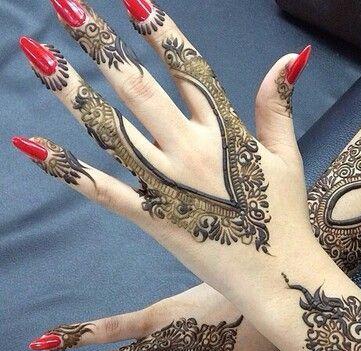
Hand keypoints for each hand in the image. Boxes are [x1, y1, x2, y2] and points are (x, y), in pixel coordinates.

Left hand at [13, 0, 313, 299]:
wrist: (278, 276)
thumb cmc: (286, 218)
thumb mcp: (287, 157)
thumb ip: (278, 106)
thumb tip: (291, 57)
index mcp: (226, 132)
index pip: (188, 69)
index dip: (160, 32)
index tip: (131, 0)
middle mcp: (191, 150)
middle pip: (139, 88)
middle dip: (101, 44)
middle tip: (66, 6)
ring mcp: (167, 183)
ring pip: (112, 129)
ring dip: (73, 91)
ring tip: (39, 55)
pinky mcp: (153, 218)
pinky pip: (104, 190)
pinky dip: (68, 169)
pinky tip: (31, 145)